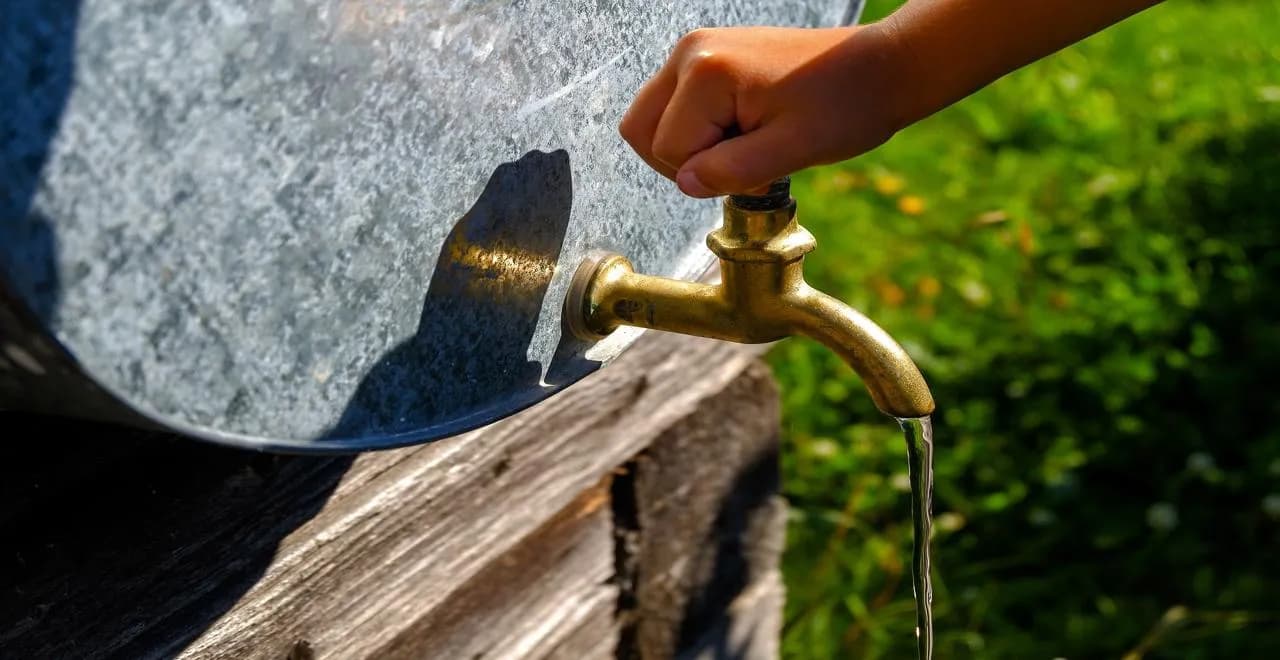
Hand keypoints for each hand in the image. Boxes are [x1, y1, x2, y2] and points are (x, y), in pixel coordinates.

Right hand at [619, 24, 908, 197]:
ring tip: (746, 143)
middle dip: (685, 161)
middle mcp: (690, 52)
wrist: (880, 68)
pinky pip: (677, 107)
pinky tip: (745, 128)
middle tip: (742, 160)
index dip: (709, 174)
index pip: (668, 149)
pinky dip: (701, 130)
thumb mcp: (791, 150)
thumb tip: (685, 184)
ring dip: (692, 147)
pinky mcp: (708, 57)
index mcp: (706, 72)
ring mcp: (696, 51)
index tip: (760, 163)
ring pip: (653, 120)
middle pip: (641, 130)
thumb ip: (731, 170)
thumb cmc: (845, 106)